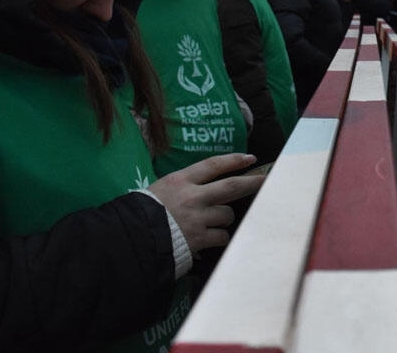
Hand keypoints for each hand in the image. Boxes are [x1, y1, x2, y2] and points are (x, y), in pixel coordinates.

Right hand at [149, 154, 264, 253]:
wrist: (130, 239)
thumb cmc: (141, 213)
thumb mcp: (159, 189)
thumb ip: (182, 186)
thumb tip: (203, 187)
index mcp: (180, 180)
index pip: (213, 165)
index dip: (233, 160)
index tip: (250, 158)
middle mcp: (193, 197)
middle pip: (231, 186)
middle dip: (252, 182)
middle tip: (267, 179)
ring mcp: (198, 218)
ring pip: (227, 214)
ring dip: (225, 217)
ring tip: (213, 221)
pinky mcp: (199, 239)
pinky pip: (221, 235)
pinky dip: (220, 237)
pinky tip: (210, 239)